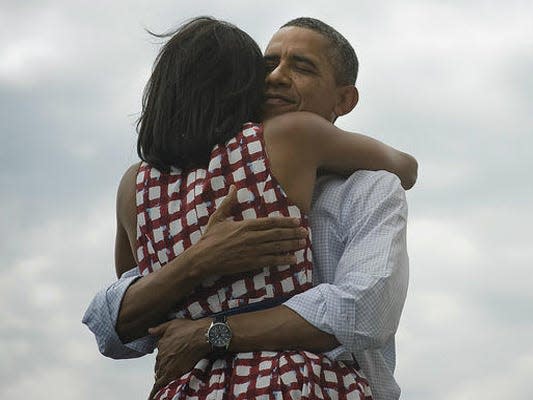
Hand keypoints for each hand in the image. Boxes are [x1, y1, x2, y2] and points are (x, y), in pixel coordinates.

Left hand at [148, 318, 210, 398]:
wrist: (202, 336)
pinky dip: (155, 391)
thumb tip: (150, 331)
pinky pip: (159, 385)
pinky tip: (152, 396)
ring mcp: (166, 364)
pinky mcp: (171, 373)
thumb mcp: (172, 324)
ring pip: (159, 374)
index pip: (158, 355)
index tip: (168, 359)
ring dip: (162, 376)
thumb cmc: (190, 329)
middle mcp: (161, 354)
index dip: (163, 358)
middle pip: (158, 365)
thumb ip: (159, 329)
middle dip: (163, 367)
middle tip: (171, 368)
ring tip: (166, 379)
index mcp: (161, 344)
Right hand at [193, 185, 308, 276]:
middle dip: (293, 233)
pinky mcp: (251, 263)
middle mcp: (252, 237)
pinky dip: (283, 259)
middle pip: (277, 234)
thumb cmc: (210, 238)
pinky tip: (292, 259)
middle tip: (305, 232)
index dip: (285, 221)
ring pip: (276, 247)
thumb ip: (229, 203)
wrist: (203, 258)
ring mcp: (252, 250)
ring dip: (291, 245)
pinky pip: (271, 261)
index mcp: (245, 225)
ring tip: (302, 243)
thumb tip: (233, 187)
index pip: (270, 222)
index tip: (296, 221)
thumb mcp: (218, 217)